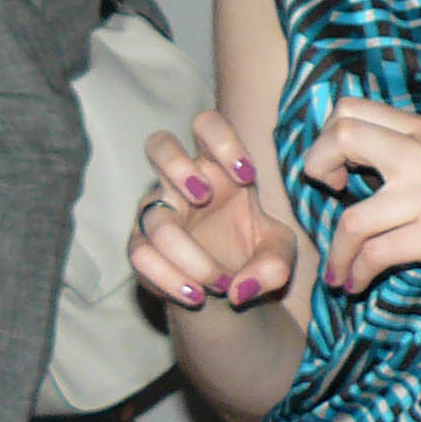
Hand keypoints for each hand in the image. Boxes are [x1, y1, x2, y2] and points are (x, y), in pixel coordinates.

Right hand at [130, 108, 298, 312]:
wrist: (231, 290)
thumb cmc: (255, 252)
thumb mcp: (279, 256)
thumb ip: (275, 264)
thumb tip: (242, 288)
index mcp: (218, 168)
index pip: (208, 126)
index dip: (223, 141)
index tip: (248, 175)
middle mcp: (181, 184)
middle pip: (159, 144)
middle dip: (178, 167)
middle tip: (205, 196)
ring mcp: (156, 213)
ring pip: (155, 220)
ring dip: (190, 255)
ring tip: (221, 282)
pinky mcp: (141, 248)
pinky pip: (141, 256)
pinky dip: (169, 278)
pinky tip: (196, 295)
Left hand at [301, 98, 420, 298]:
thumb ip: (414, 157)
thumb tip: (356, 165)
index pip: (352, 109)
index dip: (327, 138)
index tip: (338, 173)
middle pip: (341, 135)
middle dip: (315, 169)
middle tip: (328, 199)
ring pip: (352, 218)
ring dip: (336, 252)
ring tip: (339, 273)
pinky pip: (376, 255)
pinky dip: (358, 273)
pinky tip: (359, 284)